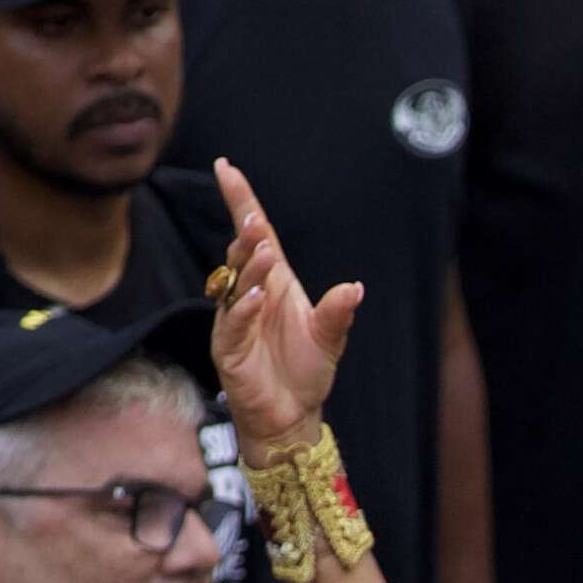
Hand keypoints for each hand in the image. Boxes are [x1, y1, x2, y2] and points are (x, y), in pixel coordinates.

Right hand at [207, 161, 360, 449]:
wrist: (291, 414)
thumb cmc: (305, 372)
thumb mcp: (329, 339)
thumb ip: (338, 313)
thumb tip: (355, 288)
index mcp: (274, 285)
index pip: (256, 237)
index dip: (241, 202)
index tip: (227, 168)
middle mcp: (250, 296)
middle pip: (243, 255)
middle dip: (247, 235)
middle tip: (254, 218)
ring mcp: (235, 319)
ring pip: (236, 284)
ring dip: (248, 267)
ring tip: (261, 250)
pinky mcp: (228, 347)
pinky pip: (233, 322)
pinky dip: (244, 310)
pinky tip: (257, 298)